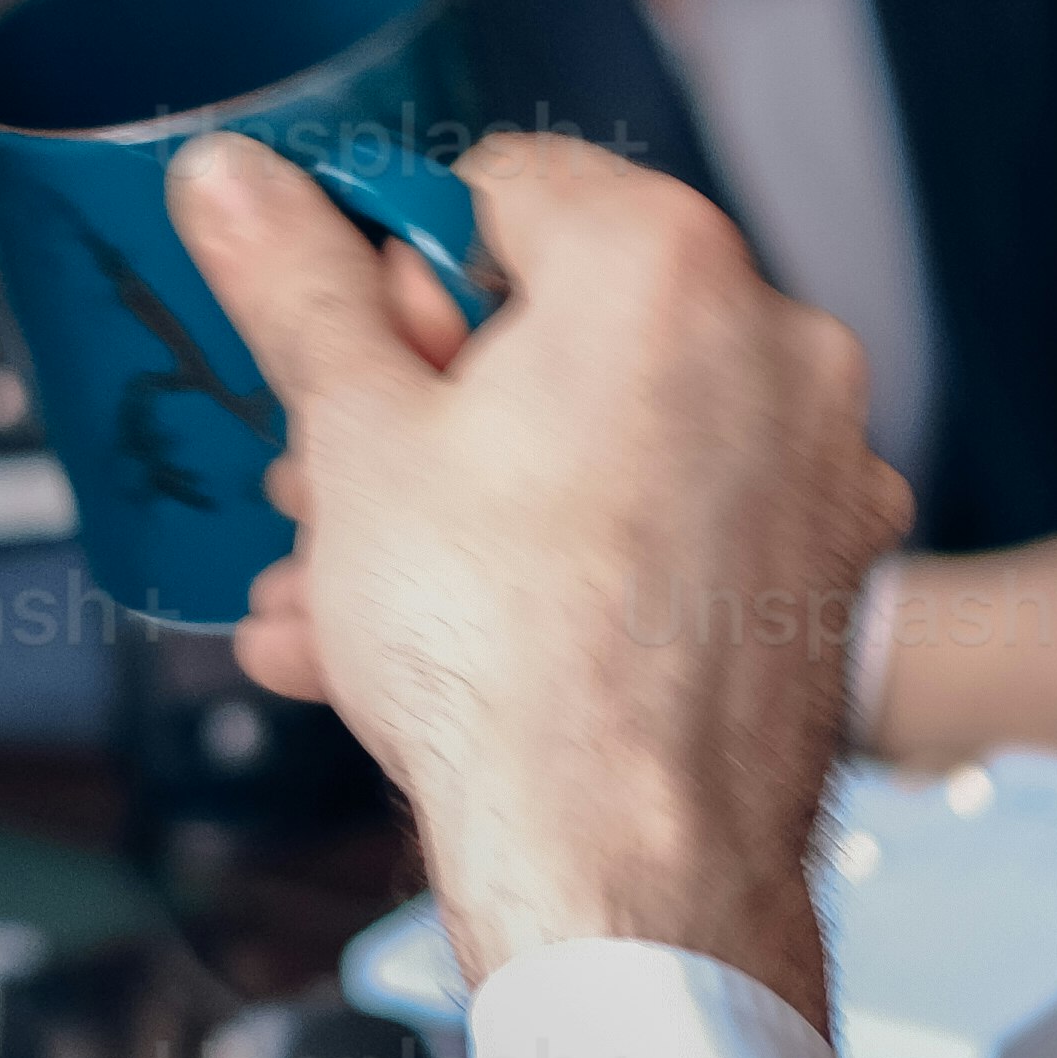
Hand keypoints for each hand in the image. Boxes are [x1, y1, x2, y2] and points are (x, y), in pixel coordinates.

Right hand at [176, 125, 901, 1020]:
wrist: (626, 877)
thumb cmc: (502, 662)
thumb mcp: (353, 442)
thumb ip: (296, 285)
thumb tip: (234, 180)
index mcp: (665, 262)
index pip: (501, 189)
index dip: (399, 277)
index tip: (349, 362)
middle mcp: (774, 341)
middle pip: (560, 324)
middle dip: (423, 407)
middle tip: (328, 487)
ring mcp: (815, 464)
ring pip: (606, 441)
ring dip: (468, 500)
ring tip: (346, 589)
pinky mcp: (822, 570)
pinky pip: (668, 528)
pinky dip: (567, 562)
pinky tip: (444, 642)